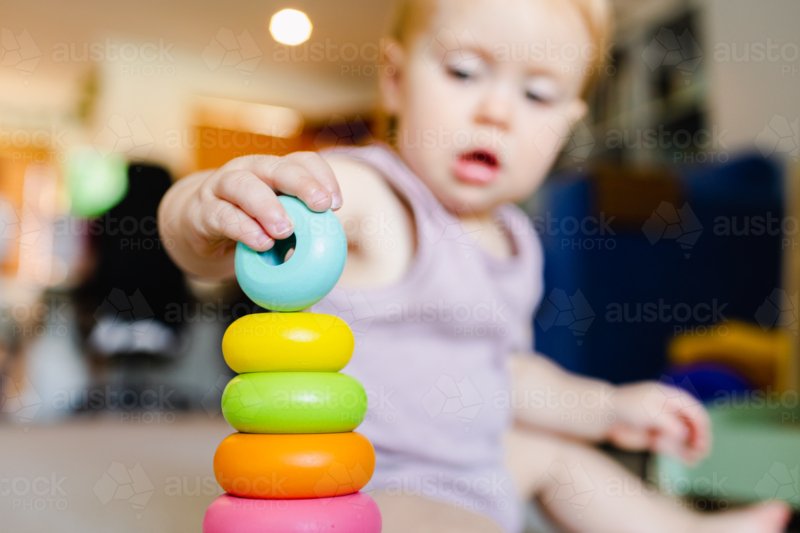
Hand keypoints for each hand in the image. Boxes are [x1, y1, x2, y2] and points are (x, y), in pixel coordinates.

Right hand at [180, 152, 341, 258]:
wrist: (198, 229)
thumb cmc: (248, 225)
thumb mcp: (275, 223)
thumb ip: (299, 230)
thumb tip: (329, 256)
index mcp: (273, 170)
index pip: (302, 161)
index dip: (322, 177)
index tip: (335, 204)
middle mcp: (248, 170)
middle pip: (276, 167)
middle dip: (302, 184)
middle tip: (320, 206)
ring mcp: (221, 186)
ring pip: (243, 185)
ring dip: (268, 206)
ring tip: (286, 230)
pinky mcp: (202, 210)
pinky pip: (222, 215)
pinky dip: (243, 228)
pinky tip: (261, 243)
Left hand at [606, 381, 710, 464]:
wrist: (603, 416)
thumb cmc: (625, 407)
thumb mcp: (650, 411)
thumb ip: (669, 422)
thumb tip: (684, 435)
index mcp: (670, 397)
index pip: (694, 410)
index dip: (701, 425)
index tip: (702, 441)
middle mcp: (670, 410)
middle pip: (693, 425)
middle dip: (699, 438)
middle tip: (700, 452)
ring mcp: (664, 424)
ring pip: (686, 437)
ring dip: (692, 448)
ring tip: (692, 459)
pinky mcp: (656, 437)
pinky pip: (675, 446)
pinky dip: (682, 453)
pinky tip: (687, 460)